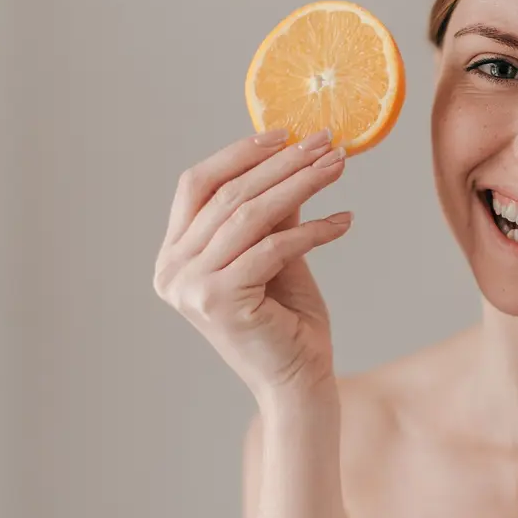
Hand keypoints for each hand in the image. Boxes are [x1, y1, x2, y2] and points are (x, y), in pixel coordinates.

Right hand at [153, 128, 351, 404]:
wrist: (298, 383)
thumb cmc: (288, 321)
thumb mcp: (275, 255)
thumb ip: (272, 212)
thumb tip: (291, 155)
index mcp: (173, 256)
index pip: (196, 185)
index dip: (239, 154)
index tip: (285, 133)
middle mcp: (172, 271)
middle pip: (228, 194)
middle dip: (282, 163)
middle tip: (326, 142)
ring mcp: (191, 288)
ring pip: (250, 215)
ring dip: (301, 184)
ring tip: (339, 167)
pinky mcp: (221, 302)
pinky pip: (274, 247)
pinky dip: (314, 231)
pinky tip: (345, 221)